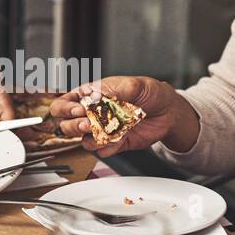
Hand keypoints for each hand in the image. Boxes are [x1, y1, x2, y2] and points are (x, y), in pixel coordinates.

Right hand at [50, 76, 199, 157]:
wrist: (168, 112)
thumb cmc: (151, 93)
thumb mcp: (135, 84)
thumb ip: (115, 88)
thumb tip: (98, 93)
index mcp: (92, 95)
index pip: (65, 102)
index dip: (65, 108)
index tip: (78, 109)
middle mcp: (93, 113)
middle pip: (67, 124)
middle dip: (73, 125)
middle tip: (87, 123)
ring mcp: (102, 130)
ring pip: (82, 140)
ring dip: (88, 138)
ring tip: (101, 132)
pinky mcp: (113, 143)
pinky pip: (102, 151)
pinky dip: (107, 147)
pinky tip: (118, 140)